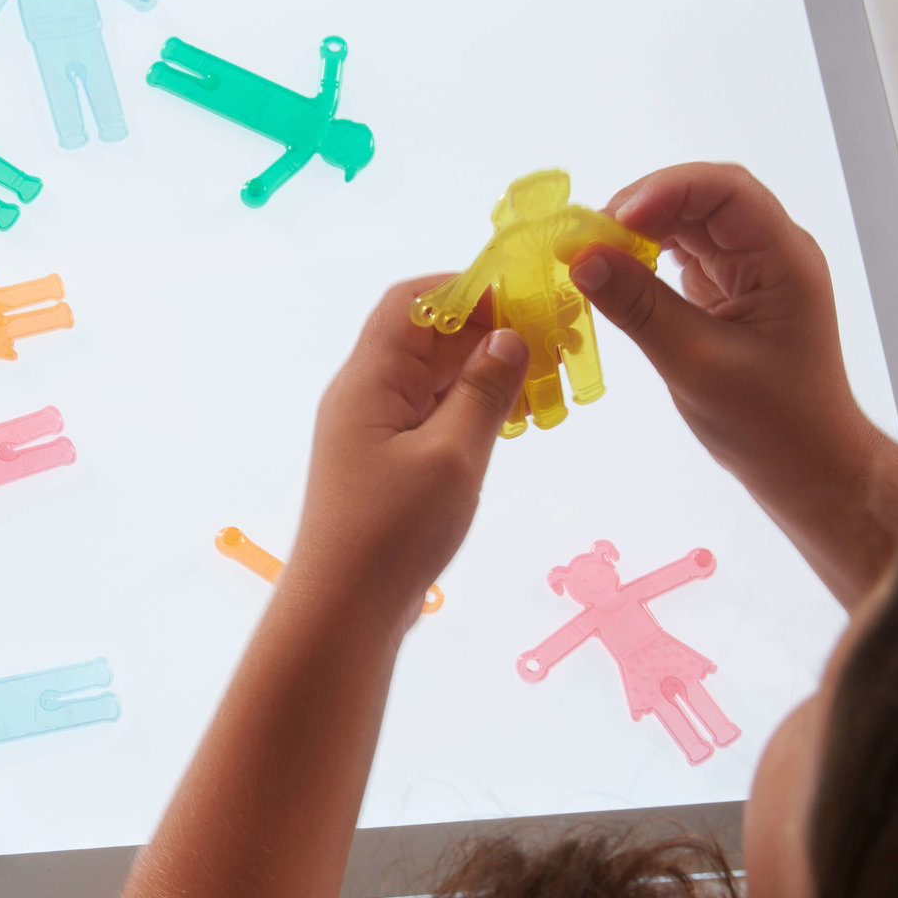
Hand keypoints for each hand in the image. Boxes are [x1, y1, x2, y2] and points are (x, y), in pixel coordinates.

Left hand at [282, 278, 526, 628]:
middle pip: (429, 335)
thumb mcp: (452, 457)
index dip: (466, 288)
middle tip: (554, 341)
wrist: (343, 609)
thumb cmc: (390, 533)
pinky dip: (473, 406)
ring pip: (436, 375)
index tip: (525, 298)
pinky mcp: (388, 459)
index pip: (412, 301)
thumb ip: (484, 392)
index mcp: (368, 380)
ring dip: (486, 371)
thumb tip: (508, 336)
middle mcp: (365, 394)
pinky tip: (514, 418)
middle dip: (489, 329)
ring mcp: (375, 427)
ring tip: (545, 380)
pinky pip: (434, 411)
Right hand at [567, 162, 897, 601]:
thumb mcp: (696, 365)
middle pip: (703, 197)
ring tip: (590, 254)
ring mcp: (749, 269)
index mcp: (783, 259)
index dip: (665, 191)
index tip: (610, 222)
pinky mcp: (728, 289)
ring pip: (688, 221)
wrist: (806, 465)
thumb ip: (640, 308)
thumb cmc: (768, 423)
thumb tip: (582, 258)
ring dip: (637, 230)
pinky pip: (682, 253)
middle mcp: (770, 252)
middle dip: (642, 206)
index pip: (726, 191)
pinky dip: (643, 256)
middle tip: (586, 238)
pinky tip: (613, 272)